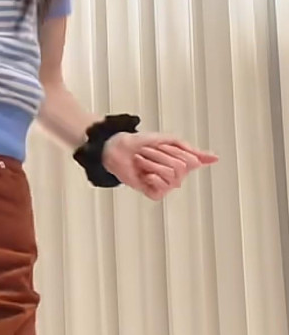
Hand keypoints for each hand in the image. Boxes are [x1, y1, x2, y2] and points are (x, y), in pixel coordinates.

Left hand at [102, 131, 218, 200]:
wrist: (118, 148)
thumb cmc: (142, 143)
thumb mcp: (171, 141)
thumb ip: (193, 151)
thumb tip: (215, 158)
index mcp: (182, 163)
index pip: (192, 160)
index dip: (175, 151)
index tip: (162, 145)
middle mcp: (176, 176)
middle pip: (181, 167)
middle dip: (162, 155)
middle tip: (149, 152)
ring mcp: (165, 185)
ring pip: (171, 176)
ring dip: (153, 163)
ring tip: (142, 160)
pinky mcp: (153, 193)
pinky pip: (161, 188)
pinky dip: (151, 177)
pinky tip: (145, 174)